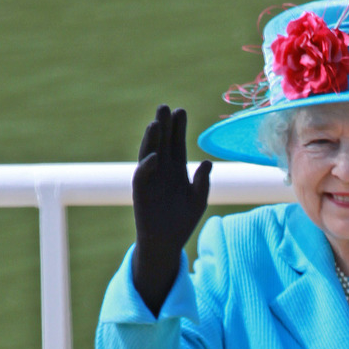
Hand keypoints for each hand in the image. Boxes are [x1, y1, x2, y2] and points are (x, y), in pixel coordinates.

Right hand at [131, 105, 211, 315]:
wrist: (168, 242)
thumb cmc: (183, 220)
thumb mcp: (199, 199)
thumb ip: (203, 182)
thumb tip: (207, 162)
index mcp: (176, 169)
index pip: (176, 144)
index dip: (178, 128)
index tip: (180, 111)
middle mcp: (161, 170)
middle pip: (162, 143)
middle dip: (163, 126)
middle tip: (164, 106)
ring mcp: (150, 180)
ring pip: (149, 154)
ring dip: (151, 140)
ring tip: (156, 123)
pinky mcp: (141, 193)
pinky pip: (142, 176)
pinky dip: (147, 165)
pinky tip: (154, 156)